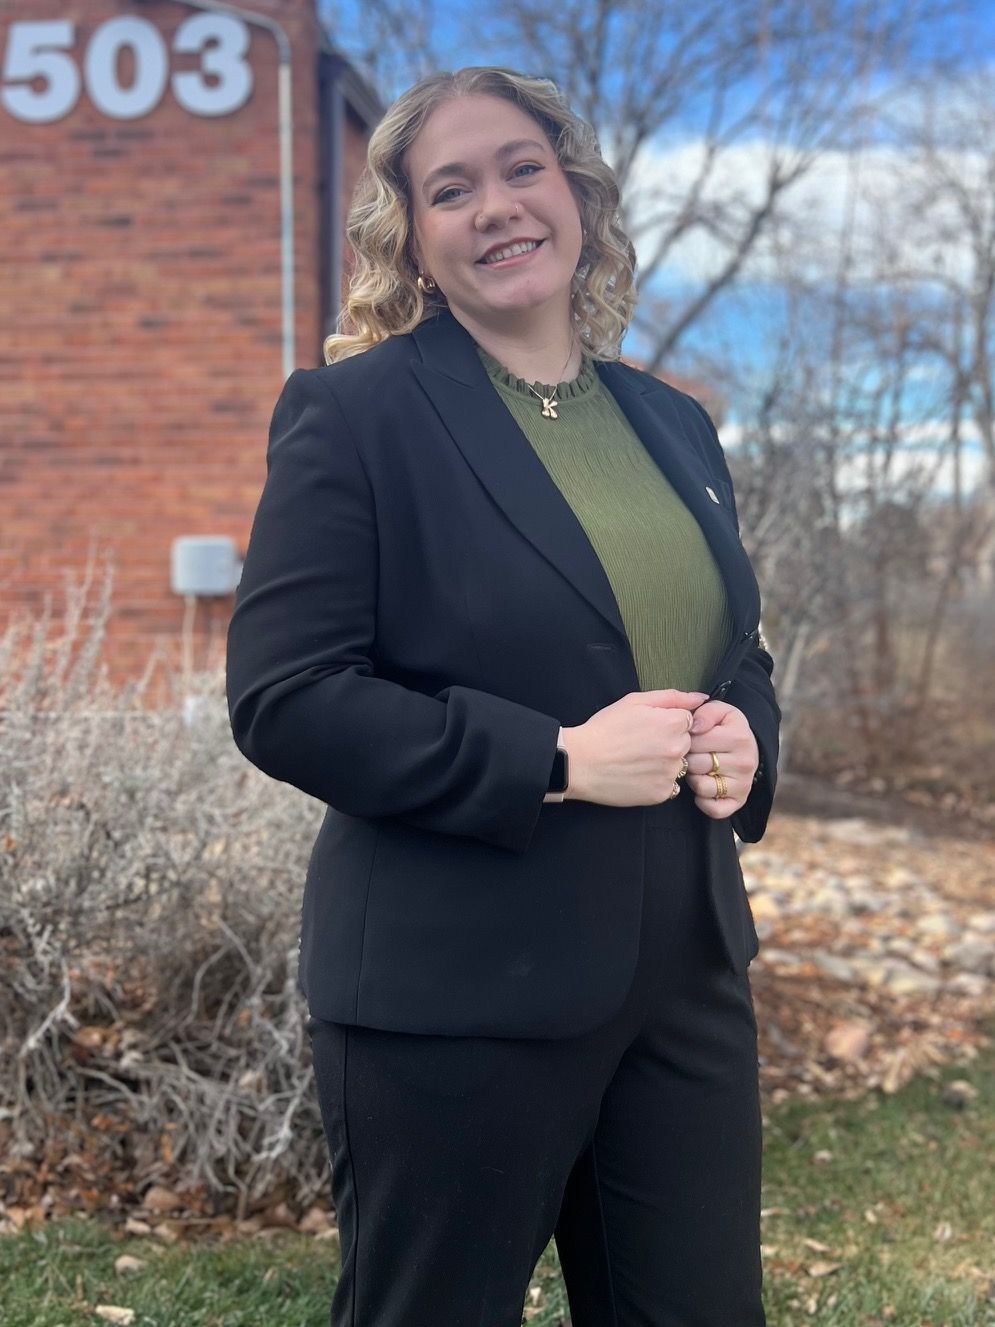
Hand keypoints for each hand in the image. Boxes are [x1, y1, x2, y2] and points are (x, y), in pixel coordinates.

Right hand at [562, 689, 709, 806]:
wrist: (580, 762)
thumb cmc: (604, 730)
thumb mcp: (634, 701)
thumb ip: (672, 697)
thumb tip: (700, 698)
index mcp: (673, 723)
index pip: (687, 721)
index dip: (667, 722)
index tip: (649, 728)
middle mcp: (677, 749)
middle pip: (685, 743)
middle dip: (668, 742)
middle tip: (641, 744)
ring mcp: (670, 774)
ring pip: (678, 765)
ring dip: (664, 763)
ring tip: (638, 760)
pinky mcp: (661, 794)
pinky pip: (669, 786)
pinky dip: (656, 781)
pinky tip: (637, 774)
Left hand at [683, 700, 758, 820]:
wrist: (746, 748)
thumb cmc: (726, 728)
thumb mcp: (719, 711)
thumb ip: (705, 712)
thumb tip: (694, 727)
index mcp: (739, 737)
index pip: (695, 740)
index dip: (685, 738)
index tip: (689, 737)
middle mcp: (745, 762)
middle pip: (696, 764)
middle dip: (687, 758)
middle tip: (691, 754)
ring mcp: (743, 785)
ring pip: (701, 786)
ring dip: (693, 778)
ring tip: (697, 768)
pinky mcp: (738, 802)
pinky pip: (713, 809)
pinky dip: (703, 801)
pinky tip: (703, 787)